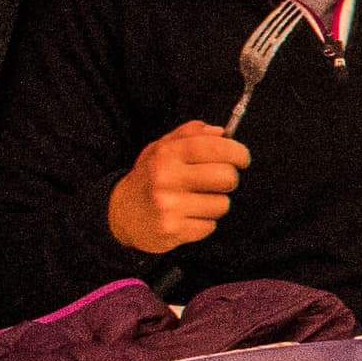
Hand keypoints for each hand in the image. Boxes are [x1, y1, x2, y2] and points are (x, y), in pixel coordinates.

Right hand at [108, 120, 247, 254]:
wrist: (119, 213)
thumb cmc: (149, 178)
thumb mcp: (161, 148)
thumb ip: (191, 134)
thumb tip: (221, 131)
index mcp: (167, 154)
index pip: (216, 147)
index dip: (237, 152)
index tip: (241, 158)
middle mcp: (166, 178)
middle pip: (227, 177)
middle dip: (228, 180)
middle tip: (217, 182)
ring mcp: (168, 205)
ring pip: (222, 204)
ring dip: (215, 204)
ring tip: (195, 201)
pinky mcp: (172, 229)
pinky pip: (209, 226)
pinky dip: (203, 223)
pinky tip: (186, 216)